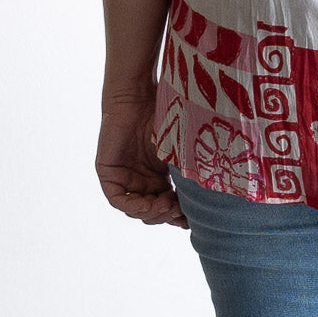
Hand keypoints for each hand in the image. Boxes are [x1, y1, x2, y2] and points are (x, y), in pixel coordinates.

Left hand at [95, 90, 188, 228]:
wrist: (140, 95)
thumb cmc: (165, 114)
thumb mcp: (180, 149)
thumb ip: (188, 172)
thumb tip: (209, 200)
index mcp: (158, 176)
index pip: (167, 205)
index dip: (177, 216)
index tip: (190, 221)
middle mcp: (141, 180)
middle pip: (152, 212)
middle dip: (165, 216)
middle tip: (178, 211)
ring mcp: (124, 178)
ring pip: (136, 209)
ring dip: (151, 213)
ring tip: (166, 205)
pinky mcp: (108, 173)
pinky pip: (117, 199)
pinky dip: (132, 205)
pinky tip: (147, 204)